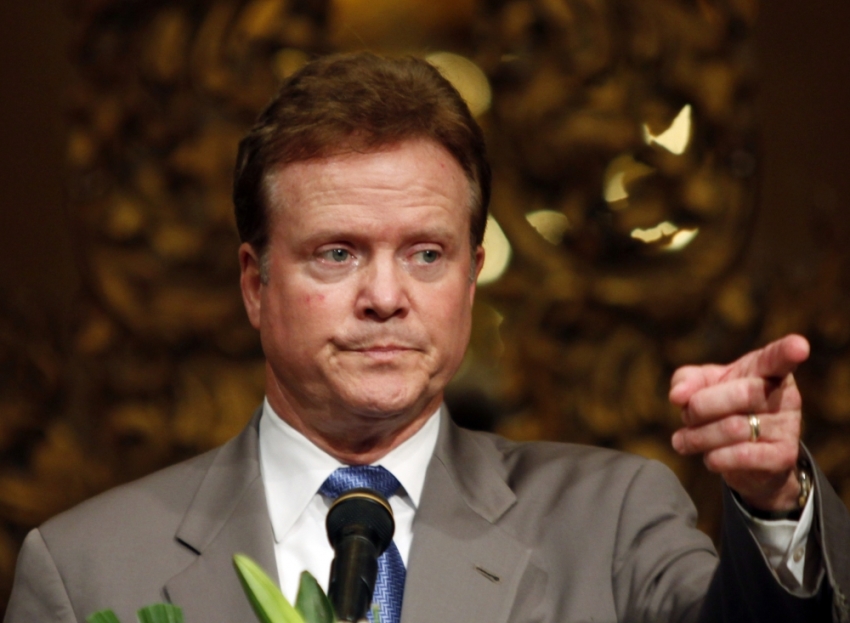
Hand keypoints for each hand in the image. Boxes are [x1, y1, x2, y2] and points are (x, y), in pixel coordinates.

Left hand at [669, 334, 809, 511]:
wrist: (745, 453)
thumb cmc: (721, 405)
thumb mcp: (701, 385)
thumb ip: (686, 380)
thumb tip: (677, 396)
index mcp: (765, 369)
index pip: (778, 357)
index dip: (789, 350)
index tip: (799, 347)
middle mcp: (784, 395)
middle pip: (742, 394)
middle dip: (701, 407)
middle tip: (687, 415)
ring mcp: (788, 426)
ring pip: (734, 428)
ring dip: (698, 436)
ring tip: (684, 440)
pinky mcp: (783, 456)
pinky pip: (741, 456)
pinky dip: (715, 458)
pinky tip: (709, 457)